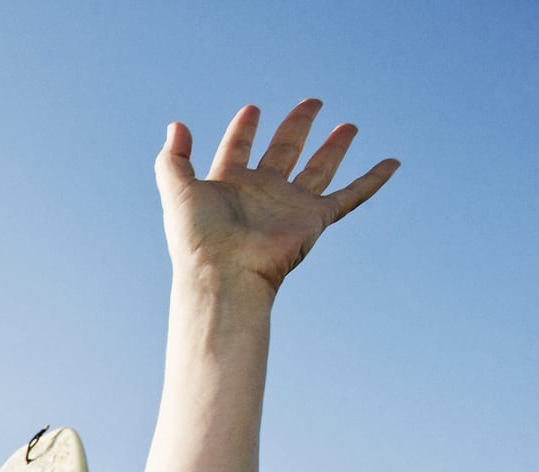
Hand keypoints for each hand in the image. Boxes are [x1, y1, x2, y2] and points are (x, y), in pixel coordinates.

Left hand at [156, 99, 397, 294]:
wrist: (223, 273)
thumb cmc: (197, 237)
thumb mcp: (177, 190)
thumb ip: (173, 158)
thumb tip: (177, 125)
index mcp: (228, 185)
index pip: (238, 150)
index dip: (243, 130)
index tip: (252, 109)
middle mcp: (261, 193)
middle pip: (284, 151)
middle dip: (297, 126)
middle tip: (312, 102)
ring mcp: (290, 206)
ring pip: (318, 168)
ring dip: (334, 147)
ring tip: (350, 126)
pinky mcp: (315, 219)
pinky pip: (350, 197)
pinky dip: (372, 181)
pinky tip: (392, 164)